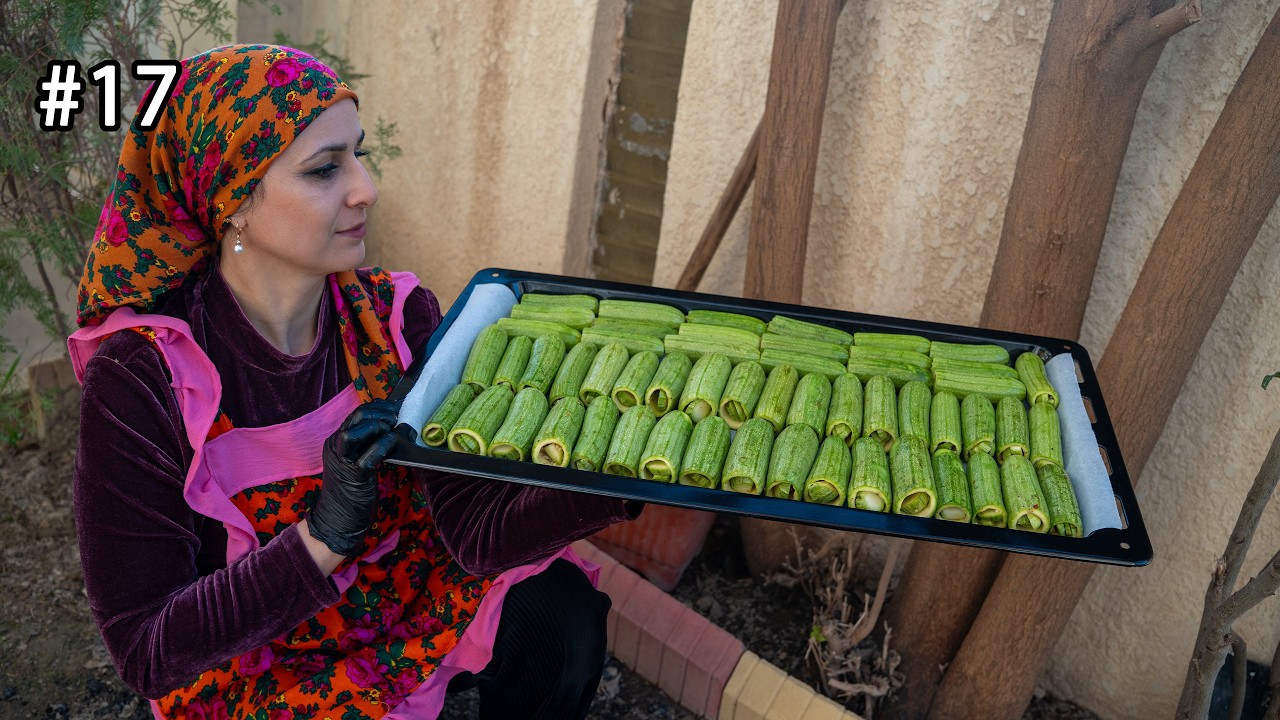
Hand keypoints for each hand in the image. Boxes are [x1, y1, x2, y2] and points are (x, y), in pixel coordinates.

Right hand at [307, 399, 401, 556]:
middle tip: (397, 417)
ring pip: (353, 434)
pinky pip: (366, 458)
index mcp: (336, 442)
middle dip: (379, 412)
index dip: (378, 407)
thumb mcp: (357, 461)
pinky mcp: (352, 478)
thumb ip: (367, 445)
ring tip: (392, 429)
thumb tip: (392, 429)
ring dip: (377, 427)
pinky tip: (393, 443)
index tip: (395, 407)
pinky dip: (381, 447)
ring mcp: (342, 462)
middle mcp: (336, 448)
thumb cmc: (352, 491)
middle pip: (355, 417)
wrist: (337, 520)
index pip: (356, 414)